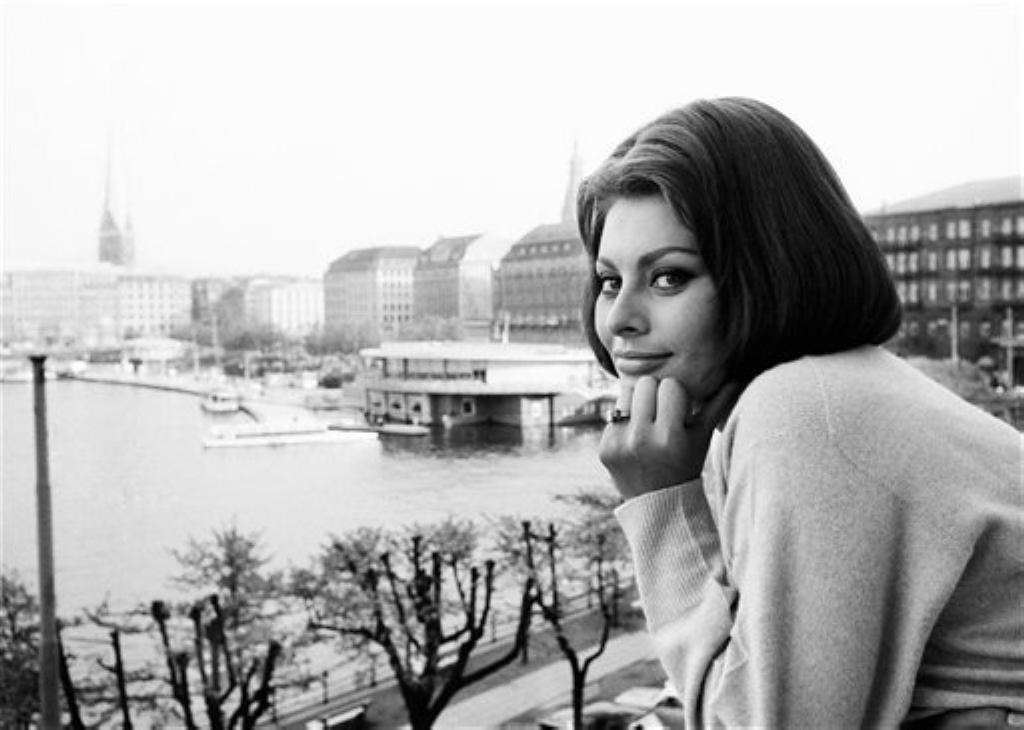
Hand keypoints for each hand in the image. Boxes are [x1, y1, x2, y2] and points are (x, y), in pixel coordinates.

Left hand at [599, 377, 740, 498]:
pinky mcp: (605, 447)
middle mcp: (642, 440)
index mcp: (670, 436)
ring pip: (626, 393)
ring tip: (648, 420)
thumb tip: (735, 379)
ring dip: (638, 401)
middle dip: (655, 393)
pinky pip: (614, 414)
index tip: (680, 409)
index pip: (670, 385)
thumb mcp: (703, 438)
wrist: (659, 504)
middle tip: (662, 410)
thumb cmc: (686, 465)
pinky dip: (625, 421)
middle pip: (645, 383)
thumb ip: (718, 406)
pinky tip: (635, 437)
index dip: (677, 394)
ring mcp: (619, 444)